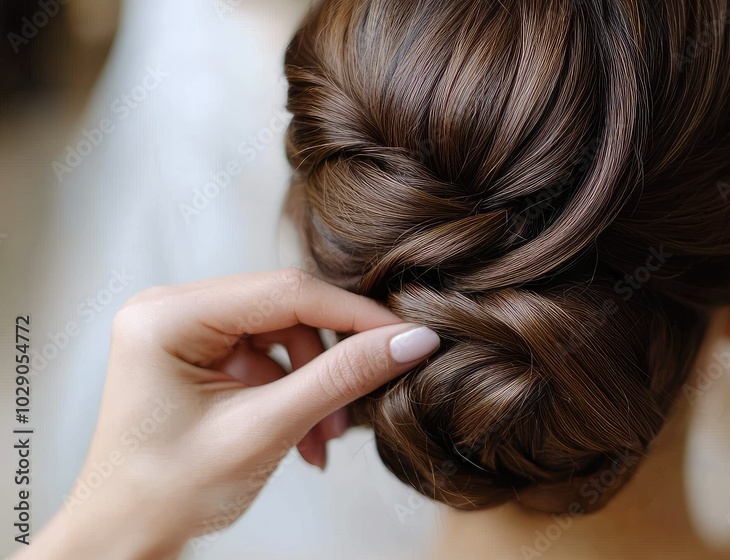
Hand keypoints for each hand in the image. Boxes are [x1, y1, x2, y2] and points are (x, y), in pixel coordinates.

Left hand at [18, 269, 439, 559]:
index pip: (286, 292)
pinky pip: (266, 353)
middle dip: (329, 361)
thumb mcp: (265, 430)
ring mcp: (182, 328)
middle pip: (285, 309)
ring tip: (322, 439)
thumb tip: (411, 340)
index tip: (409, 338)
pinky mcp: (196, 351)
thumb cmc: (168, 494)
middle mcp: (170, 308)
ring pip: (282, 332)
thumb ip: (341, 378)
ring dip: (314, 383)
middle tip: (360, 405)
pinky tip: (304, 435)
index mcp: (168, 316)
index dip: (355, 315)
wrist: (125, 541)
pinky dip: (293, 391)